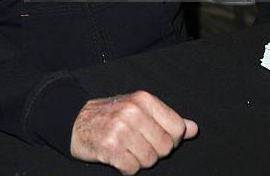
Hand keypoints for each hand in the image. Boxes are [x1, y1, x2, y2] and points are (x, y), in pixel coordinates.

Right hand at [71, 91, 197, 174]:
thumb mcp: (140, 109)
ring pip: (150, 160)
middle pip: (165, 147)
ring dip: (138, 160)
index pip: (177, 128)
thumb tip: (193, 128)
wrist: (76, 121)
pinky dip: (126, 168)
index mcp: (143, 99)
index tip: (155, 136)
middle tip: (137, 143)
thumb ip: (167, 119)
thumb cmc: (112, 116)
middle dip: (153, 151)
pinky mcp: (110, 147)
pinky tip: (117, 156)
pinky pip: (133, 169)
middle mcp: (133, 111)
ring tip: (126, 148)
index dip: (170, 139)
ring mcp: (121, 129)